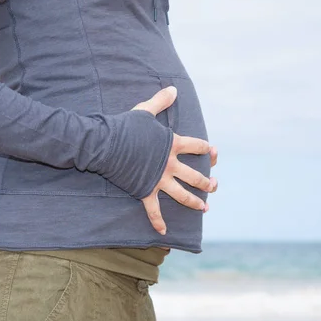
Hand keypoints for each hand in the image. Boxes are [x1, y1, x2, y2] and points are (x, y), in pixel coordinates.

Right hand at [131, 86, 217, 234]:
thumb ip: (161, 101)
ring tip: (206, 207)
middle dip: (207, 182)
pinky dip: (158, 222)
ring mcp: (159, 179)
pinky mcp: (145, 191)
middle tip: (215, 186)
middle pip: (195, 175)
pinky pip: (153, 210)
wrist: (106, 144)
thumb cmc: (125, 126)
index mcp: (173, 144)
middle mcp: (170, 164)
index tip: (214, 153)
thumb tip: (174, 88)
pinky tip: (164, 232)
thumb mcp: (145, 110)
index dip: (207, 149)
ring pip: (182, 194)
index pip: (197, 146)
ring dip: (195, 201)